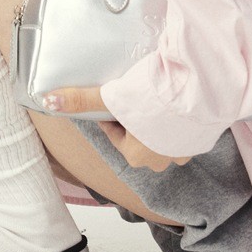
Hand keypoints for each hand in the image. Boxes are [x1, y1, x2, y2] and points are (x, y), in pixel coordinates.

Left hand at [41, 85, 192, 172]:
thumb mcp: (111, 97)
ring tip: (155, 93)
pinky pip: (183, 129)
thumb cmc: (154, 98)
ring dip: (157, 118)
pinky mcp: (202, 138)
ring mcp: (185, 151)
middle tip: (134, 92)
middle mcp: (161, 161)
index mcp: (136, 156)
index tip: (113, 94)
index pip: (114, 133)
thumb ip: (81, 100)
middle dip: (134, 117)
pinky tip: (175, 98)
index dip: (111, 112)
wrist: (200, 90)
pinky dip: (177, 116)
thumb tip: (48, 102)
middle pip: (138, 136)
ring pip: (162, 134)